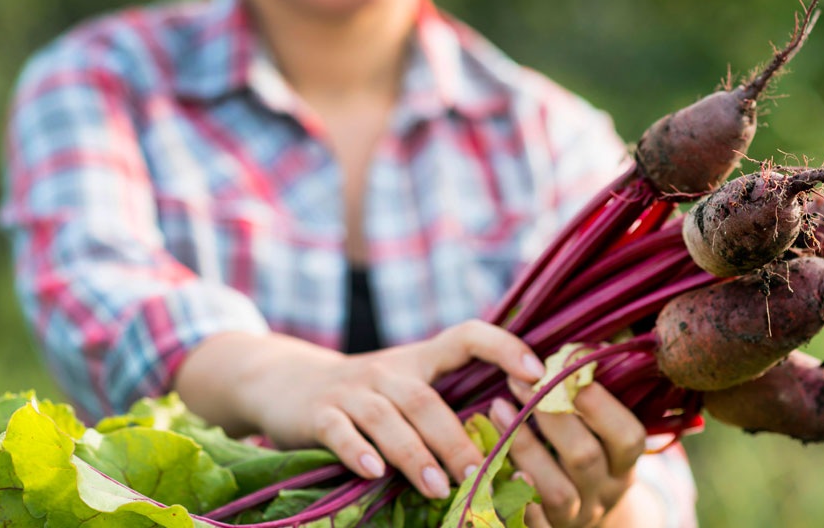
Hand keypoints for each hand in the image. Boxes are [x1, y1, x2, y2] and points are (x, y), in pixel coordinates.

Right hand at [174, 322, 545, 500]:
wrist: (286, 382)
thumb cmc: (368, 396)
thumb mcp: (407, 386)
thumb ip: (449, 404)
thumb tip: (516, 443)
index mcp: (420, 359)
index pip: (467, 335)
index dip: (504, 346)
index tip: (537, 373)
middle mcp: (389, 370)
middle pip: (427, 399)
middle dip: (456, 439)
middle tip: (481, 473)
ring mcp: (352, 390)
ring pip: (388, 418)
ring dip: (415, 454)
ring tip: (439, 487)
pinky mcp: (318, 413)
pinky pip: (340, 431)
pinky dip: (357, 451)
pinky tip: (373, 473)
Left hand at [490, 377, 647, 527]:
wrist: (581, 516)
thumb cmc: (583, 452)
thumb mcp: (599, 430)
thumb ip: (590, 394)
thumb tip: (580, 347)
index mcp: (623, 464)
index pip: (628, 437)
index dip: (600, 404)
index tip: (565, 369)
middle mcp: (605, 493)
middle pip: (585, 458)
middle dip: (551, 416)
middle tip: (519, 381)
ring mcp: (576, 518)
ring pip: (557, 491)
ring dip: (525, 448)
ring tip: (496, 409)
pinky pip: (529, 522)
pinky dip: (508, 495)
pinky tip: (485, 462)